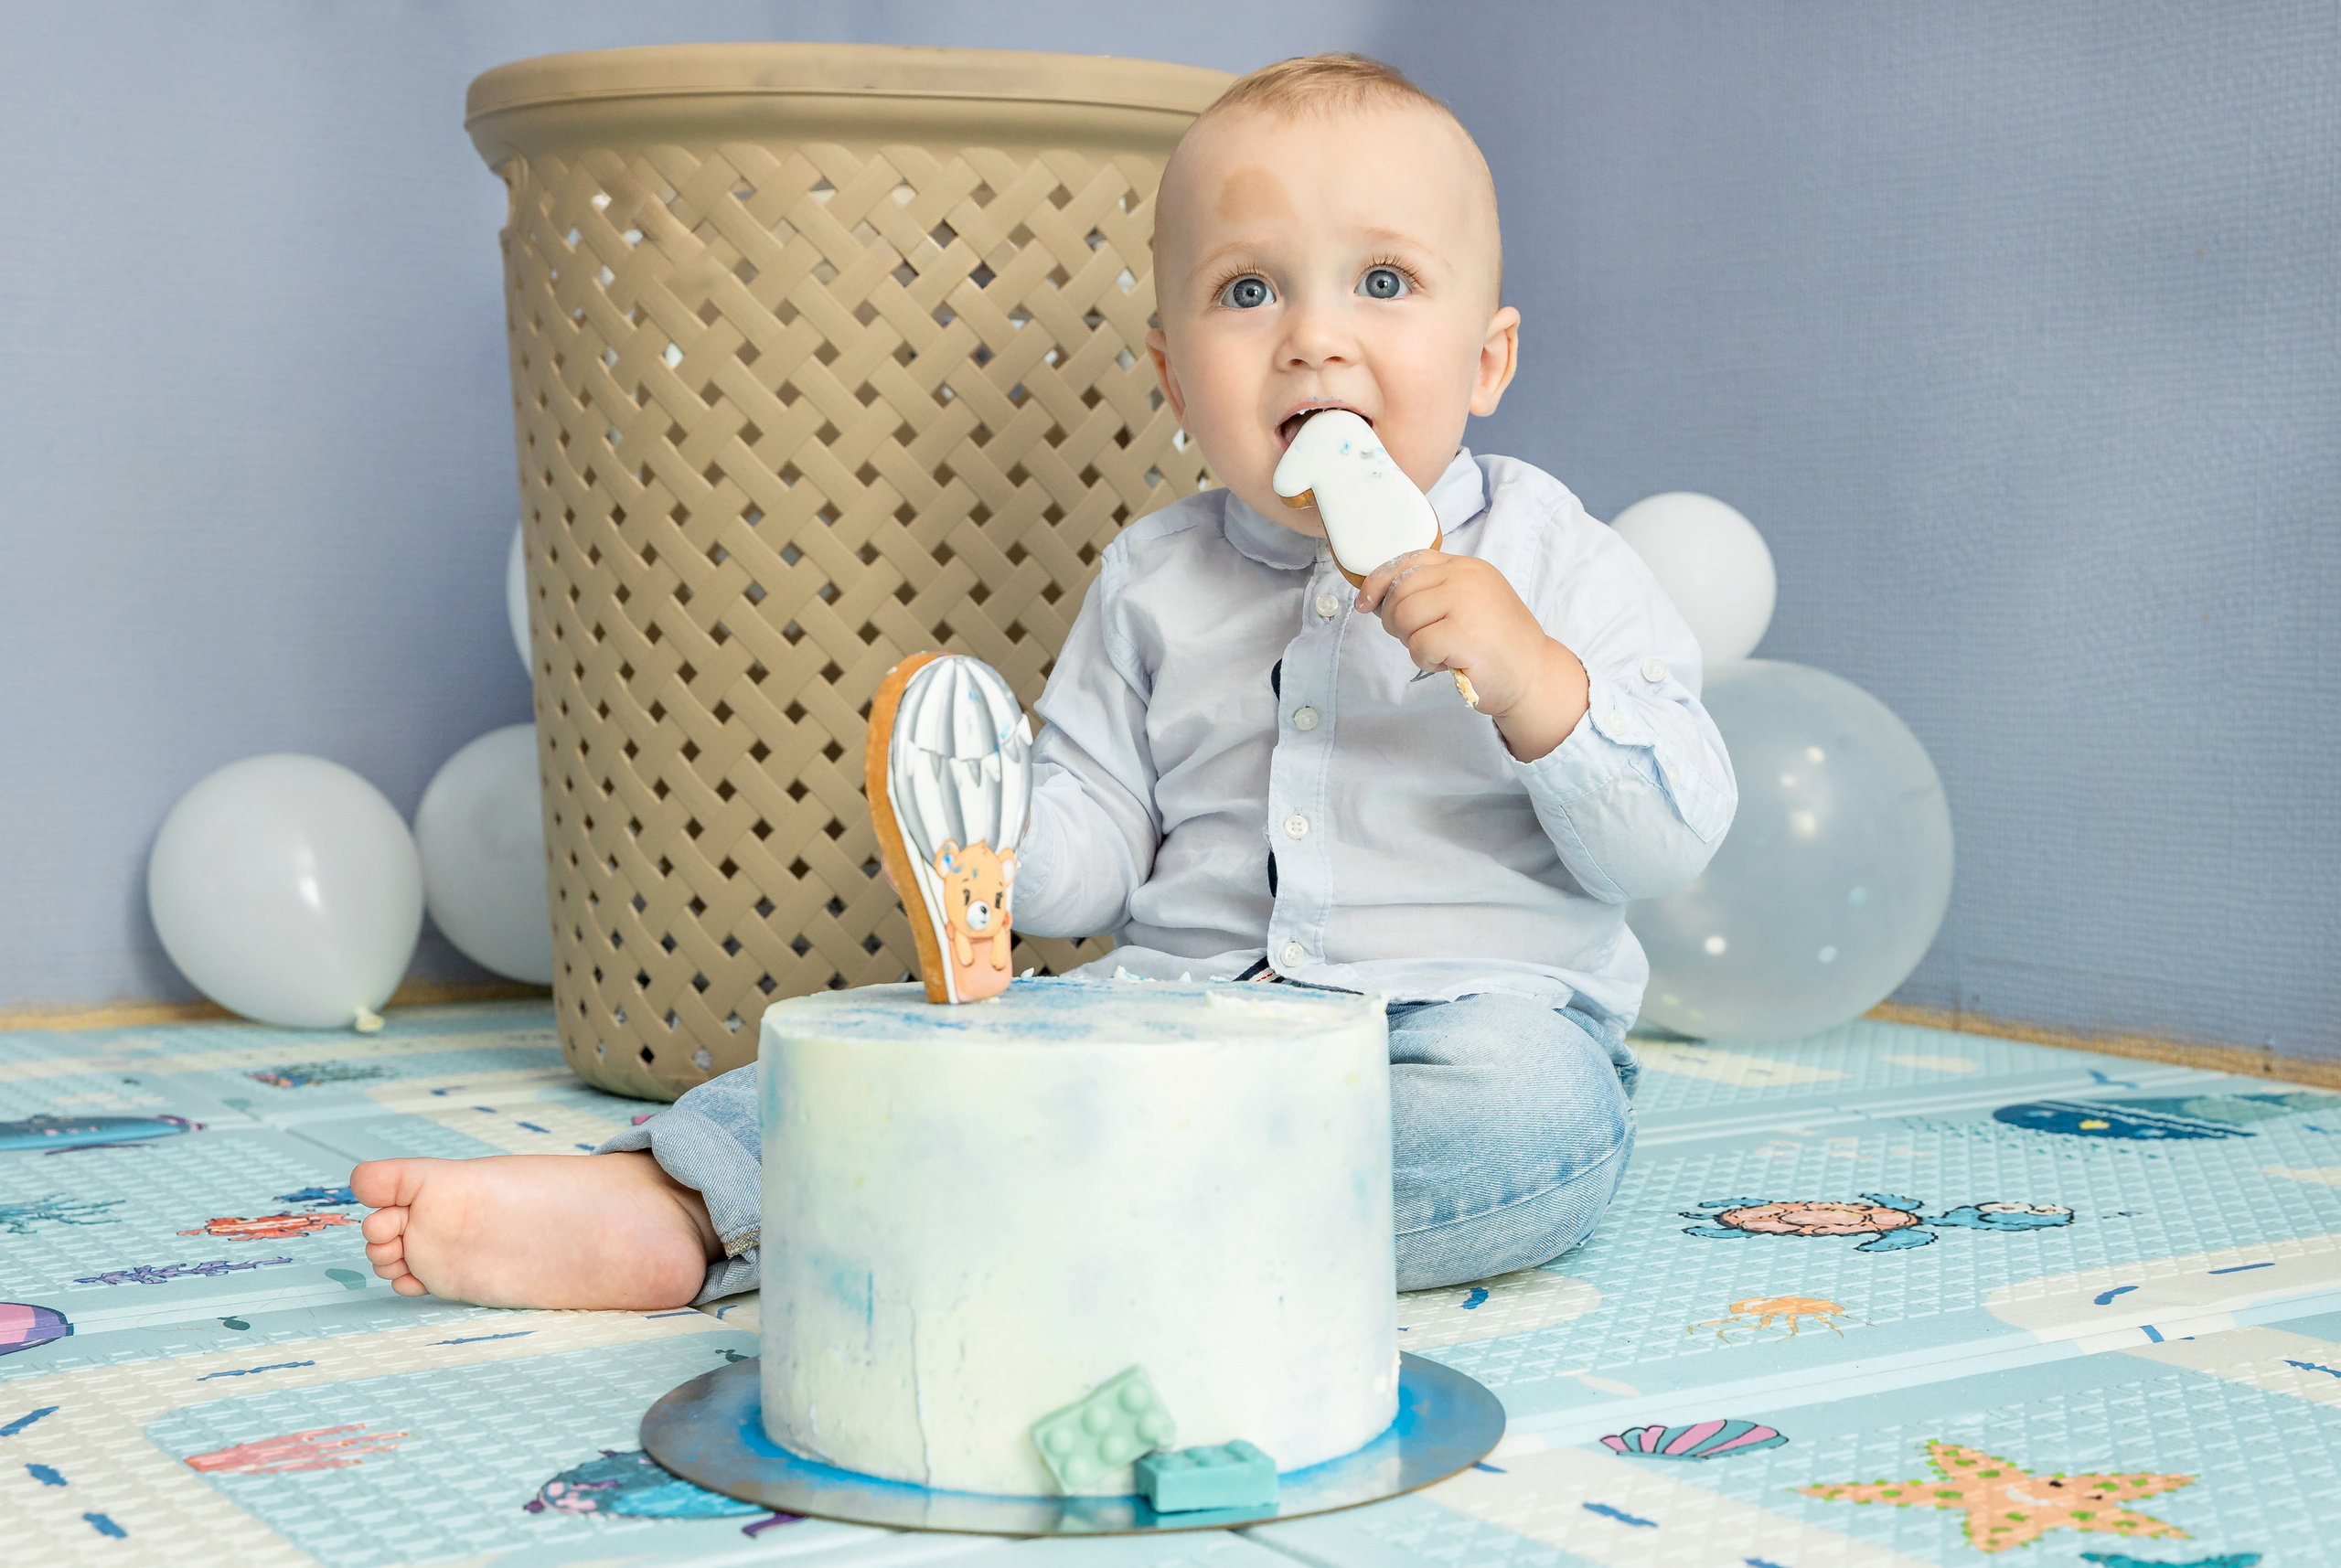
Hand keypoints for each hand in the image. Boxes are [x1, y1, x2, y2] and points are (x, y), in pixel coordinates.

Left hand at [1354, 550, 1589, 760]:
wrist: (1534, 676)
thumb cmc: (1495, 646)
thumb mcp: (1468, 603)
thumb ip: (1433, 592)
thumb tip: (1379, 597)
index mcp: (1465, 567)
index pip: (1408, 560)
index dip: (1379, 581)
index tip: (1366, 603)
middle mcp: (1466, 577)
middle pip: (1400, 591)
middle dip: (1396, 621)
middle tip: (1419, 640)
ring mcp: (1467, 602)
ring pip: (1404, 616)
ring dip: (1412, 642)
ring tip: (1439, 650)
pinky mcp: (1463, 632)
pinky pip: (1417, 645)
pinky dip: (1426, 660)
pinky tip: (1449, 662)